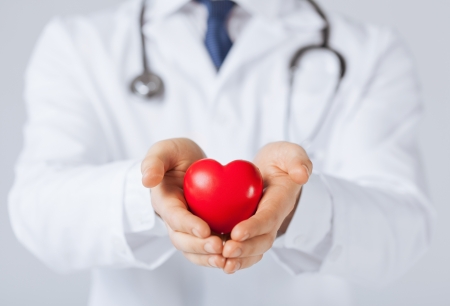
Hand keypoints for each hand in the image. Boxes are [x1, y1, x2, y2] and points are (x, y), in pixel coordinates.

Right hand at [141, 138, 225, 268]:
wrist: (188, 164)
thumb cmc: (175, 155)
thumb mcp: (164, 151)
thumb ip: (154, 162)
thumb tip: (147, 180)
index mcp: (164, 201)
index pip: (173, 216)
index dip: (187, 225)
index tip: (204, 230)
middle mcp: (174, 219)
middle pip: (182, 240)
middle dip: (199, 246)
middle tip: (219, 247)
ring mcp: (188, 227)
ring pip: (194, 249)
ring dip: (208, 257)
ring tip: (227, 259)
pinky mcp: (203, 229)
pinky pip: (208, 247)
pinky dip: (219, 255)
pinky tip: (235, 256)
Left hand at [221, 142, 311, 273]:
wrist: (274, 169)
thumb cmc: (280, 159)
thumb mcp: (290, 153)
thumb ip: (297, 160)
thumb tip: (301, 175)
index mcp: (282, 200)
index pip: (269, 217)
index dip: (255, 226)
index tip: (237, 233)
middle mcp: (274, 218)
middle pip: (263, 239)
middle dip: (246, 248)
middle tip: (226, 251)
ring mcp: (264, 227)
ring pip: (255, 249)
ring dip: (240, 259)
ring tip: (222, 263)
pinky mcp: (252, 230)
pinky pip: (246, 248)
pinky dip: (236, 258)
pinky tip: (218, 262)